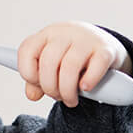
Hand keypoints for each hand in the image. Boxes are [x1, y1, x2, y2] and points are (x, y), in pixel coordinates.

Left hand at [16, 22, 132, 106]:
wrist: (105, 46)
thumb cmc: (73, 58)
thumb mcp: (52, 65)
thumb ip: (37, 80)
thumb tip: (32, 95)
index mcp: (47, 34)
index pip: (26, 51)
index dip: (29, 75)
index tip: (39, 86)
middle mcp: (65, 33)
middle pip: (48, 63)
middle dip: (51, 88)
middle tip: (59, 97)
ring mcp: (86, 39)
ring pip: (69, 67)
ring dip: (67, 91)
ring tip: (71, 100)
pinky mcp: (105, 50)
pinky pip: (95, 67)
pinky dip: (88, 81)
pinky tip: (85, 88)